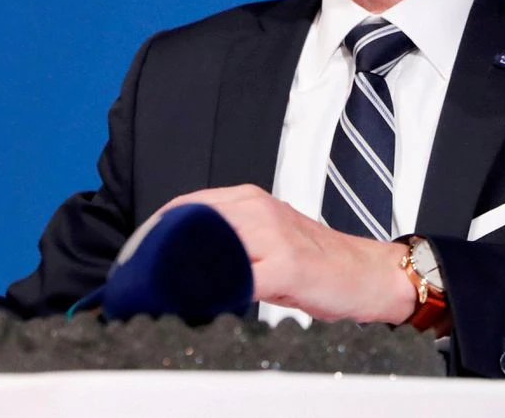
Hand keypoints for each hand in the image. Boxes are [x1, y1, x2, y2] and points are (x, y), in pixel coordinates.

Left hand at [157, 185, 414, 323]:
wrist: (369, 273)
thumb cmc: (317, 263)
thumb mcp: (266, 241)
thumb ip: (228, 242)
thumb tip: (179, 262)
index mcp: (248, 200)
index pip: (186, 208)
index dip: (155, 234)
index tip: (135, 259)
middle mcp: (257, 209)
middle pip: (192, 227)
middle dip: (161, 256)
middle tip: (139, 282)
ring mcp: (272, 235)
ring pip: (210, 249)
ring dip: (182, 273)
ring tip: (160, 294)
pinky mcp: (286, 265)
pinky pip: (238, 278)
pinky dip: (215, 291)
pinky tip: (201, 303)